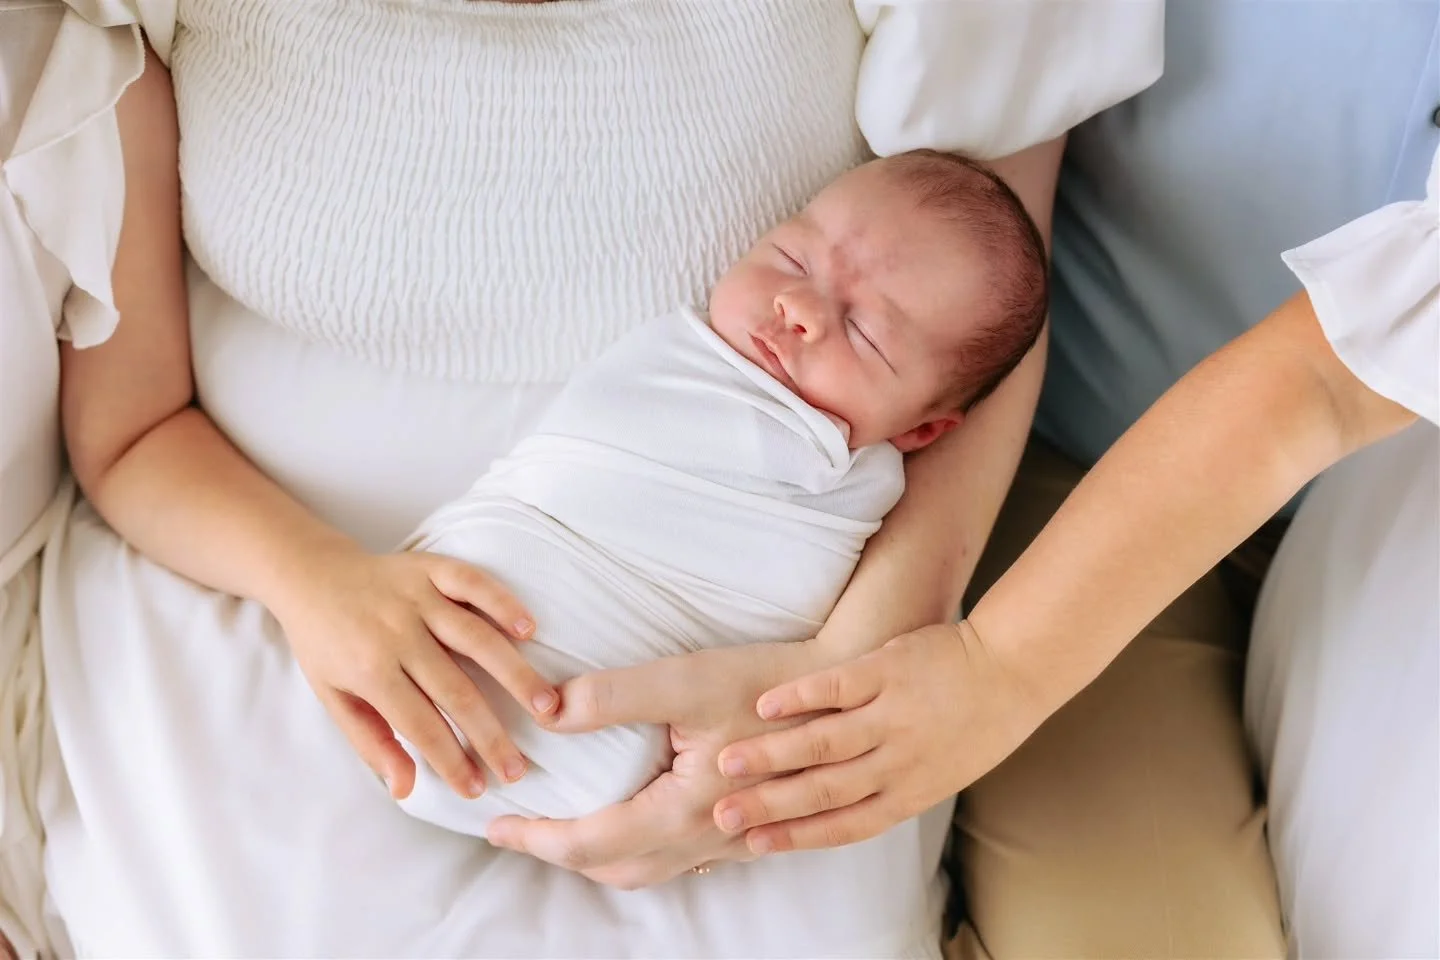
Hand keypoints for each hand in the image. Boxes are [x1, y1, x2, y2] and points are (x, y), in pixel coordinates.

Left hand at [269, 546, 559, 800]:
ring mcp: (417, 598)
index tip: (477, 789)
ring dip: (515, 675)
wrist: (310, 576)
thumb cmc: (325, 645)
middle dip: (490, 735)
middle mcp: (397, 633)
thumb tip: (405, 788)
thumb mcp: (334, 699)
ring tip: (547, 707)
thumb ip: (371, 743)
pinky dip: (503, 603)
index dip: (450, 760)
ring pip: (476, 639)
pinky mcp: (431, 568)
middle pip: (455, 691)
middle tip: (518, 769)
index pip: (419, 725)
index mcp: (369, 670)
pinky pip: (473, 584)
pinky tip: (530, 630)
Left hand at [485, 641, 823, 888]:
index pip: (591, 841)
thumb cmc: (768, 682)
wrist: (846, 696)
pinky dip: (636, 851)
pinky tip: (629, 824)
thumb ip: (612, 696)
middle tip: (517, 831)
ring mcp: (731, 840)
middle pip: (615, 868)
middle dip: (559, 854)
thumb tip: (547, 711)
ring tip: (562, 831)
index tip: (497, 823)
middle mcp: (708, 837)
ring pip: (647, 869)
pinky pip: (677, 859)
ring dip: (597, 858)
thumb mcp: (685, 679)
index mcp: (685, 811)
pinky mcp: (746, 829)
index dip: (537, 836)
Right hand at [711, 621, 1049, 852]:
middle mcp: (899, 761)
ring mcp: (894, 715)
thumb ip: (882, 786)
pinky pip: (837, 687)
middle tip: (723, 812)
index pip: (843, 824)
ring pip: (825, 742)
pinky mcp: (889, 670)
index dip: (795, 836)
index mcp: (908, 792)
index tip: (751, 843)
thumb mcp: (934, 772)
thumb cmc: (971, 726)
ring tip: (729, 760)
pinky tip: (765, 704)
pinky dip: (799, 696)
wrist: (1011, 671)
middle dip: (770, 804)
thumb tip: (821, 801)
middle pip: (824, 790)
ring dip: (773, 753)